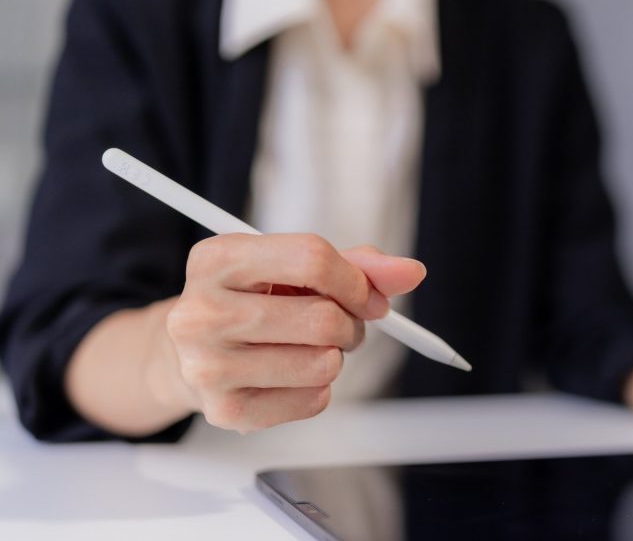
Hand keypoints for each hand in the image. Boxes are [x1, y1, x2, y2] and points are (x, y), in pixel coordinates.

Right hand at [155, 234, 425, 432]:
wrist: (185, 354)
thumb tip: (411, 272)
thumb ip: (356, 265)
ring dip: (334, 357)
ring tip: (309, 348)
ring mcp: (207, 365)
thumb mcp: (291, 268)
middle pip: (323, 317)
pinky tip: (291, 376)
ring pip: (323, 363)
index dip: (356, 281)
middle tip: (338, 327)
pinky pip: (313, 400)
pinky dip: (318, 389)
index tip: (367, 297)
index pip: (312, 258)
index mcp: (217, 258)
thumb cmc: (249, 301)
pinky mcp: (224, 411)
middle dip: (350, 324)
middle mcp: (201, 311)